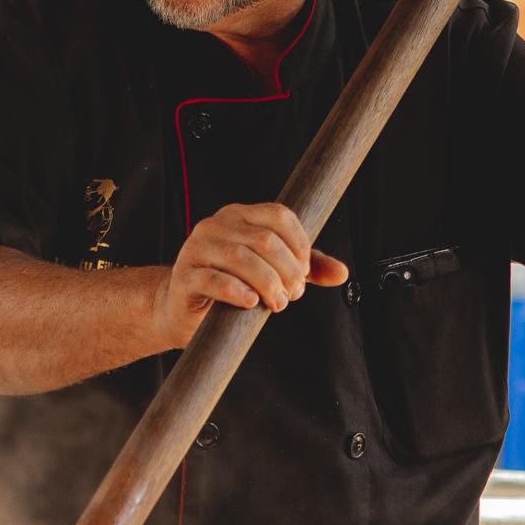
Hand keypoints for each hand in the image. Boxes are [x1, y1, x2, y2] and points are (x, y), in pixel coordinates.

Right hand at [150, 203, 349, 346]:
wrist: (182, 308)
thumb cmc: (230, 285)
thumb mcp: (271, 272)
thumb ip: (305, 268)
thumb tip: (342, 273)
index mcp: (239, 216)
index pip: (279, 216)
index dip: (300, 245)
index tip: (305, 274)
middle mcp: (216, 225)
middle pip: (264, 240)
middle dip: (288, 271)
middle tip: (292, 294)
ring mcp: (197, 249)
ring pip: (241, 258)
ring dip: (268, 284)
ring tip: (277, 303)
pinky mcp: (185, 277)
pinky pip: (213, 279)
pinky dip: (237, 291)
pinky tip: (250, 302)